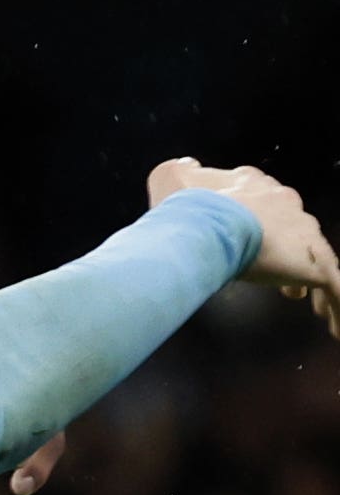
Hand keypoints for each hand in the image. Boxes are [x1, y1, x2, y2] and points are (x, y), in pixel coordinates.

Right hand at [148, 158, 339, 338]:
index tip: (257, 240)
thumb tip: (187, 169)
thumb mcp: (171, 176)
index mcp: (258, 186)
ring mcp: (304, 234)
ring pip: (317, 256)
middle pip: (297, 228)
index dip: (264, 222)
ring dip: (306, 276)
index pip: (270, 202)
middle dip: (287, 250)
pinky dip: (335, 305)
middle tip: (272, 266)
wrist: (206, 222)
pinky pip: (333, 287)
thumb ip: (181, 172)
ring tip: (300, 299)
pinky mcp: (313, 263)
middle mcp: (287, 204)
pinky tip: (333, 326)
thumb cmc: (187, 204)